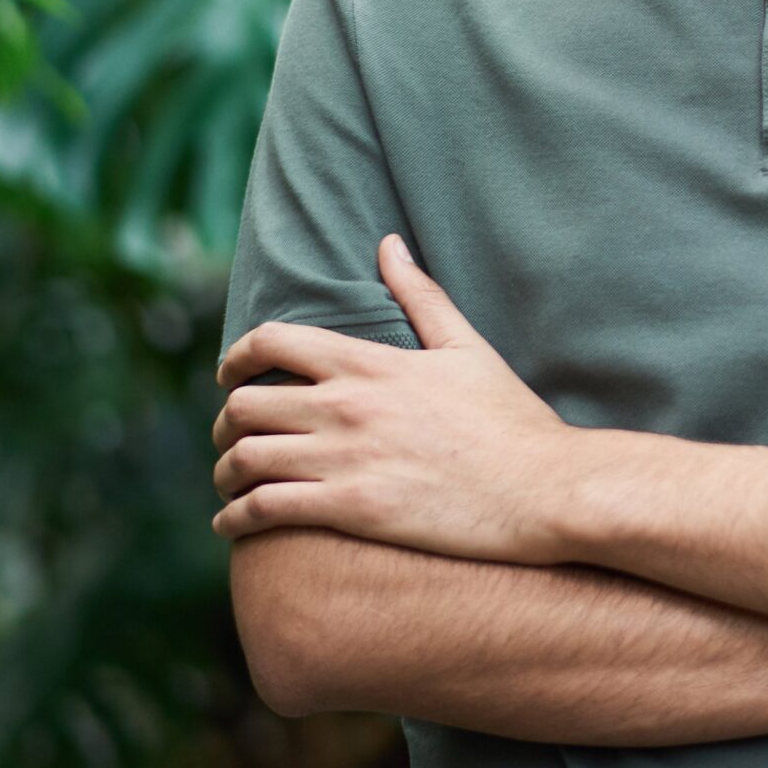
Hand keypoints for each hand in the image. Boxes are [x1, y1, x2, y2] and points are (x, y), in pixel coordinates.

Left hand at [210, 234, 574, 563]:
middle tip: (233, 434)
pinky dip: (234, 518)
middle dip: (226, 421)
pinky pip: (263, 510)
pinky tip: (234, 523)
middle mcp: (347, 406)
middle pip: (244, 405)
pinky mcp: (350, 509)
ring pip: (244, 460)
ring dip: (226, 471)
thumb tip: (388, 244)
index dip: (237, 357)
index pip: (273, 342)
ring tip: (232, 481)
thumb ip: (421, 296)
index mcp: (371, 363)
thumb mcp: (466, 348)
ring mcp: (345, 459)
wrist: (542, 487)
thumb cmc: (510, 419)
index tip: (231, 374)